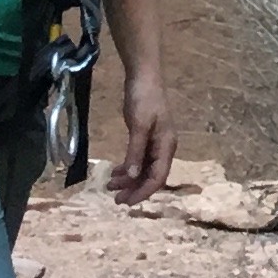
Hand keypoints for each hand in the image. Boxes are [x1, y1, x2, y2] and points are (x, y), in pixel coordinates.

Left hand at [109, 71, 174, 205]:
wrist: (143, 74)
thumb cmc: (144, 98)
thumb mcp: (139, 125)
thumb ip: (136, 151)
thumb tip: (133, 177)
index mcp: (166, 146)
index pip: (158, 177)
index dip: (143, 192)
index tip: (127, 202)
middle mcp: (163, 147)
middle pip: (151, 176)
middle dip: (135, 189)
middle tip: (116, 200)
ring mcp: (155, 142)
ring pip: (143, 168)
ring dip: (129, 179)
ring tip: (110, 186)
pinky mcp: (145, 136)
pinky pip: (138, 158)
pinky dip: (128, 167)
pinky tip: (115, 172)